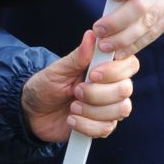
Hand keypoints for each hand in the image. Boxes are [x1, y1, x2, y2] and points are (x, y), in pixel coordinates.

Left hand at [21, 31, 137, 142]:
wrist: (34, 112)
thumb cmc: (47, 85)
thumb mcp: (58, 69)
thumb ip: (77, 56)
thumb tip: (91, 35)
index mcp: (105, 67)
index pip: (130, 64)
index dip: (115, 71)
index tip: (92, 74)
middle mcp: (113, 86)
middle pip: (125, 89)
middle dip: (98, 93)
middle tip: (76, 91)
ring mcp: (110, 107)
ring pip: (120, 110)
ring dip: (92, 110)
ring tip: (73, 107)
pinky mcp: (103, 126)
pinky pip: (106, 128)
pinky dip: (86, 125)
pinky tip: (72, 119)